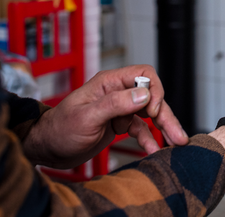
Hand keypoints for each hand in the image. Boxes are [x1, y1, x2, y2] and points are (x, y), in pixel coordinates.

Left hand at [22, 65, 188, 168]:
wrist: (48, 148)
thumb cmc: (60, 129)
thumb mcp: (87, 117)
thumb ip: (115, 104)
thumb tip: (144, 94)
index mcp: (109, 82)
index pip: (143, 74)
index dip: (153, 90)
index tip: (153, 111)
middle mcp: (117, 92)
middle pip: (151, 96)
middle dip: (166, 114)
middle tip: (177, 134)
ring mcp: (120, 108)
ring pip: (150, 114)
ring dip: (164, 127)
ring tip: (177, 142)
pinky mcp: (119, 124)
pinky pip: (141, 129)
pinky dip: (149, 139)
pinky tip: (155, 150)